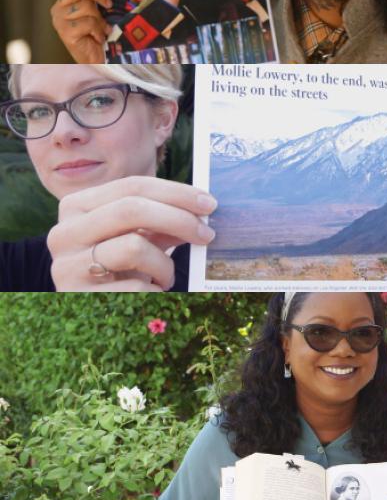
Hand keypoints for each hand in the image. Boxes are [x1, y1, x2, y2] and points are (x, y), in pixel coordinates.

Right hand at [47, 176, 216, 291]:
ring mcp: (66, 265)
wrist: (90, 312)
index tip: (209, 203)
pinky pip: (135, 286)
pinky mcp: (77, 296)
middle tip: (208, 234)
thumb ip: (162, 221)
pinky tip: (154, 293)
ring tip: (167, 276)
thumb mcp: (138, 237)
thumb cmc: (119, 268)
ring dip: (165, 264)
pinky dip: (156, 290)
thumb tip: (201, 209)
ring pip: (134, 247)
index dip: (176, 192)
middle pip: (131, 209)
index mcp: (76, 206)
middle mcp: (63, 232)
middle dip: (179, 219)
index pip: (132, 186)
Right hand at [50, 0, 112, 62]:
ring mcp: (60, 20)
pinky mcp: (65, 32)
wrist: (96, 60)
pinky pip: (88, 22)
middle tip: (109, 5)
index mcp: (65, 1)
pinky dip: (98, 30)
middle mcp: (58, 8)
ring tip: (101, 30)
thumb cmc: (98, 35)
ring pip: (87, 7)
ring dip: (100, 20)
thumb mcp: (97, 13)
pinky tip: (97, 38)